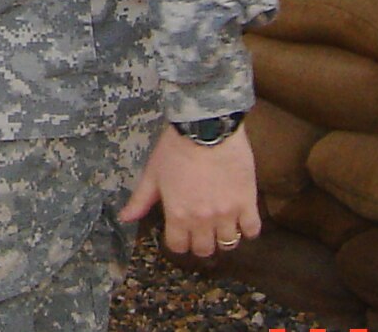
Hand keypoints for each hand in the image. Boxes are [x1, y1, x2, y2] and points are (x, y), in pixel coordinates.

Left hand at [118, 124, 260, 256]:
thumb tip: (124, 218)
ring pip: (228, 243)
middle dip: (201, 243)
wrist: (207, 127)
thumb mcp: (153, 173)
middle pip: (204, 250)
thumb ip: (140, 200)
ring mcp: (227, 213)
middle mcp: (203, 221)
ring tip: (222, 224)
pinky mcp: (248, 202)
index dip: (178, 242)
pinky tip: (242, 218)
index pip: (178, 246)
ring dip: (223, 237)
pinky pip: (252, 229)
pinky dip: (248, 229)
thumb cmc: (175, 148)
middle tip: (201, 229)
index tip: (180, 233)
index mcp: (178, 215)